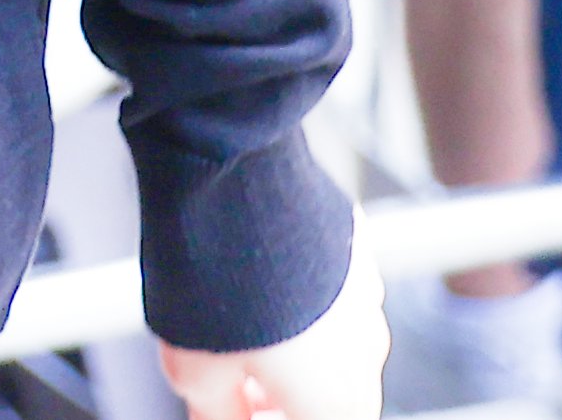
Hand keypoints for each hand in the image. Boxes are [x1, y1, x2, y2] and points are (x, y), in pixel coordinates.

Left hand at [160, 229, 386, 419]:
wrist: (229, 167)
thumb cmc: (215, 273)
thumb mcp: (194, 369)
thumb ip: (218, 410)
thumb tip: (219, 416)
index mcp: (340, 397)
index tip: (238, 410)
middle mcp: (367, 349)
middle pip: (332, 396)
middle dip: (283, 398)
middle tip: (232, 383)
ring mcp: (364, 289)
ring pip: (331, 338)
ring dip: (289, 345)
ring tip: (229, 324)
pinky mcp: (350, 240)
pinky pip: (327, 284)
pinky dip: (296, 293)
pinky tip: (248, 273)